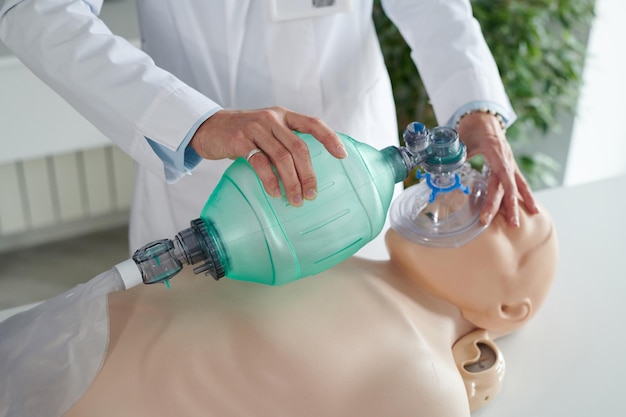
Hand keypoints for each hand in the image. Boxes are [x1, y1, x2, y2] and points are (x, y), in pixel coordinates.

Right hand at [190, 106, 346, 206]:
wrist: (209, 127)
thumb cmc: (243, 133)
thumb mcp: (267, 129)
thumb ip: (285, 140)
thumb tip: (307, 170)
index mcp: (284, 115)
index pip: (313, 124)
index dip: (330, 138)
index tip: (342, 156)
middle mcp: (272, 118)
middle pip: (299, 148)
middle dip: (308, 174)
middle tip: (312, 194)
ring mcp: (255, 128)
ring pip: (282, 157)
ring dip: (292, 182)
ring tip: (296, 200)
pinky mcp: (240, 140)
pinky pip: (260, 163)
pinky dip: (270, 181)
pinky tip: (275, 193)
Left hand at [456, 112, 538, 226]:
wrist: (483, 117)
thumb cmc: (472, 128)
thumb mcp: (461, 141)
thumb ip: (456, 158)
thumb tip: (443, 173)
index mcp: (495, 153)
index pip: (500, 178)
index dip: (497, 197)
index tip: (491, 212)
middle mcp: (506, 159)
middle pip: (508, 186)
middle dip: (509, 206)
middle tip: (512, 224)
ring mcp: (510, 162)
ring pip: (518, 184)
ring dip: (523, 201)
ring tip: (530, 217)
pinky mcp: (510, 165)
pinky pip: (519, 181)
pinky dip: (524, 193)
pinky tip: (531, 206)